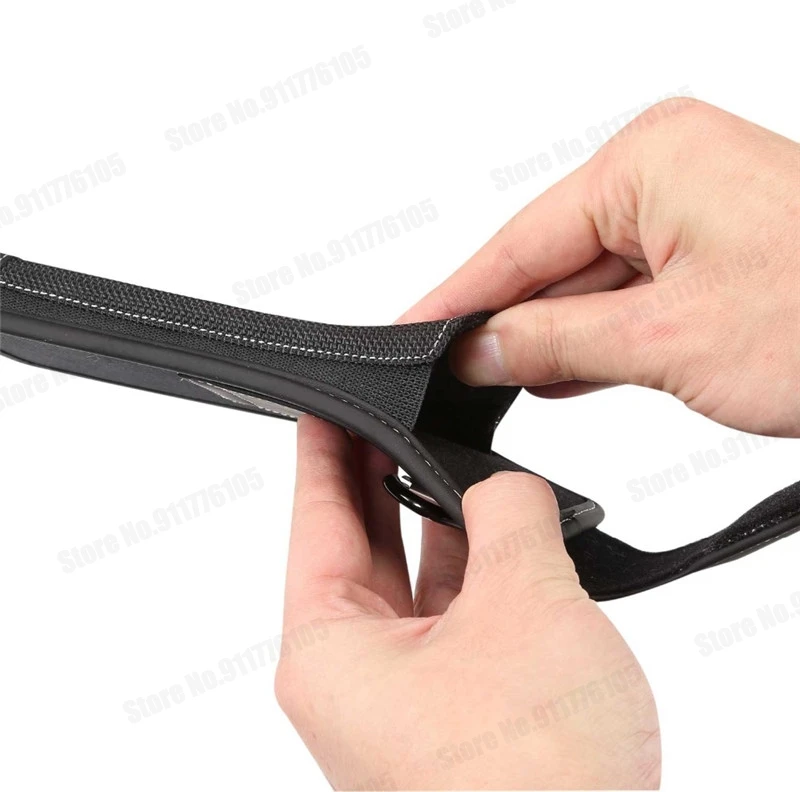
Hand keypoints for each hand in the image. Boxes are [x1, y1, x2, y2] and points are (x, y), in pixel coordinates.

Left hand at [275, 416, 659, 789]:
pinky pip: (459, 615)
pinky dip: (478, 569)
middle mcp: (359, 676)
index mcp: (331, 651)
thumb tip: (509, 486)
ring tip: (452, 456)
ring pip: (415, 580)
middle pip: (359, 545)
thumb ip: (511, 518)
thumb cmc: (534, 778)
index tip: (323, 405)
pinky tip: (498, 529)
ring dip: (438, 522)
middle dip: (378, 475)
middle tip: (392, 412)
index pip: (316, 521)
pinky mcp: (463, 711)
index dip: (321, 453)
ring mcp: (411, 696)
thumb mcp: (523, 605)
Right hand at [403, 99, 799, 437]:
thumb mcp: (669, 339)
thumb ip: (558, 341)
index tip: (412, 331)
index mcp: (648, 162)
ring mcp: (692, 214)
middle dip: (503, 321)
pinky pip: (629, 298)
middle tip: (447, 373)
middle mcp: (666, 175)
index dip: (459, 295)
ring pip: (588, 284)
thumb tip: (483, 348)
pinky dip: (596, 341)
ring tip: (493, 382)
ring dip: (549, 337)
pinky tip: (557, 373)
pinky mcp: (713, 256)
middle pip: (550, 260)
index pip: (520, 240)